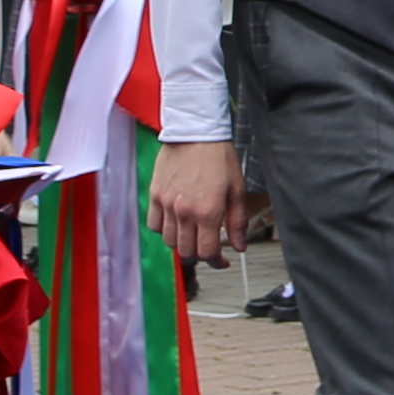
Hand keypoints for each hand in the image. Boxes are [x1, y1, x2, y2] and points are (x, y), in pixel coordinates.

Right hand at [151, 134, 251, 264]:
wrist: (196, 132)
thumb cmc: (219, 157)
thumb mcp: (237, 190)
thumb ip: (237, 222)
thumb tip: (240, 247)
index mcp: (208, 212)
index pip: (207, 253)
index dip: (216, 262)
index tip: (222, 261)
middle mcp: (184, 212)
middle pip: (187, 252)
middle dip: (200, 255)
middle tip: (208, 248)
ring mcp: (166, 204)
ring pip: (169, 241)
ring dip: (182, 243)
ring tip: (193, 234)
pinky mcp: (155, 195)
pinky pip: (154, 224)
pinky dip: (163, 229)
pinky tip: (175, 223)